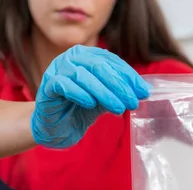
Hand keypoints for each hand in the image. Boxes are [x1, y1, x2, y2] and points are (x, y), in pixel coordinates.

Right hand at [31, 45, 150, 148]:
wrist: (56, 130)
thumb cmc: (79, 110)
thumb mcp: (104, 99)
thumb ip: (120, 91)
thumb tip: (145, 90)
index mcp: (86, 56)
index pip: (110, 61)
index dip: (129, 76)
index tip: (143, 92)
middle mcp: (70, 59)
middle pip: (98, 66)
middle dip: (118, 85)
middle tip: (132, 102)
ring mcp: (56, 71)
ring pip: (82, 75)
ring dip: (103, 92)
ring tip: (118, 108)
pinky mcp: (46, 87)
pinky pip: (62, 84)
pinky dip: (79, 93)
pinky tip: (91, 104)